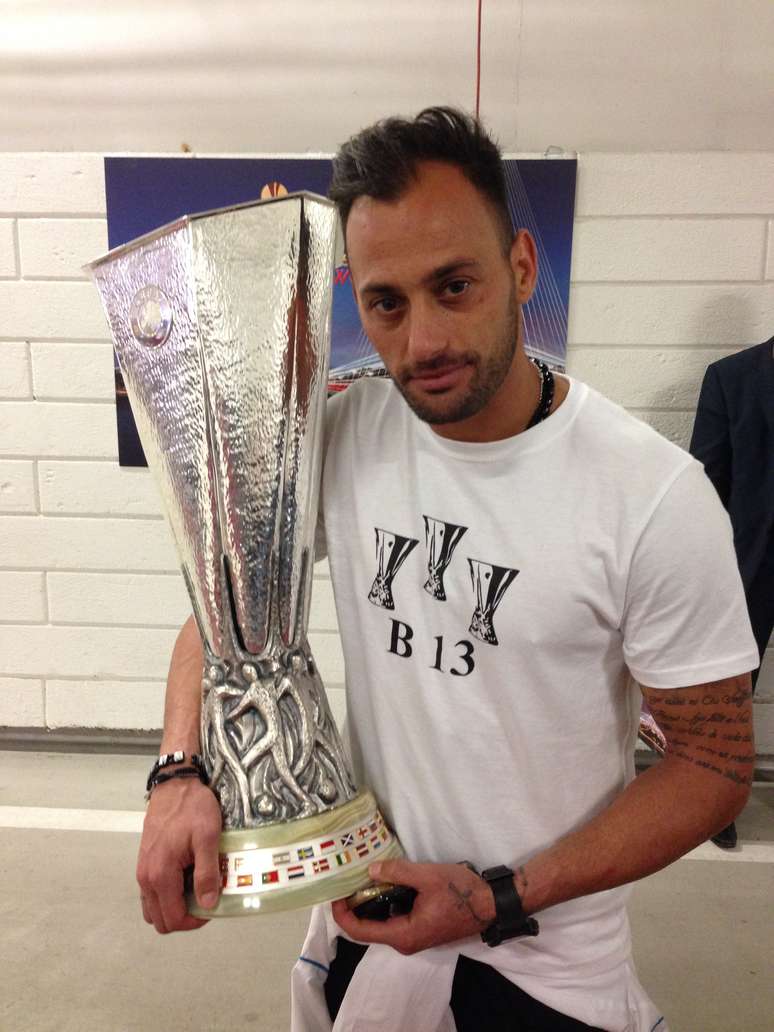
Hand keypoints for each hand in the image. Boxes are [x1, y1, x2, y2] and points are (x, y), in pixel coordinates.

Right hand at [136, 776, 221, 933]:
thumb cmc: (193, 808)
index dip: (195, 921)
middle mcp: (146, 878)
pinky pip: (151, 893)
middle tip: (205, 899)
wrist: (175, 784)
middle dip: (184, 918)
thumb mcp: (208, 837)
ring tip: (196, 889)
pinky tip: (185, 877)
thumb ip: (207, 873)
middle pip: (160, 920)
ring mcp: (142, 870)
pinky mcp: (144, 862)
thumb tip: (208, 905)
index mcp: (160, 875)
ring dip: (173, 907)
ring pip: (153, 908)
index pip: (173, 919)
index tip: (212, 905)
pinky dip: (166, 895)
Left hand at [331, 858, 495, 954]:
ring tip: (362, 876)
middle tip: (347, 878)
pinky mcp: (420, 929)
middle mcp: (404, 942)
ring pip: (380, 923)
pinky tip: (384, 882)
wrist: (490, 904)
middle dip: (354, 905)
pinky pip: (393, 919)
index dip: (342, 914)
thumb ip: (397, 872)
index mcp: (403, 935)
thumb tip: (370, 870)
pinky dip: (383, 903)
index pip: (360, 931)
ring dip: (369, 903)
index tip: (334, 893)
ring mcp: (413, 937)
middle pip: (367, 928)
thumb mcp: (428, 876)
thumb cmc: (460, 892)